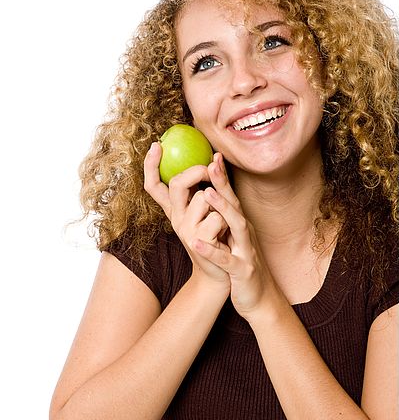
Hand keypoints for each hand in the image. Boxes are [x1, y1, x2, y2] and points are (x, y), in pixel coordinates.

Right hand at [143, 143, 229, 290]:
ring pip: (204, 199)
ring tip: (222, 225)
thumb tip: (213, 158)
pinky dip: (226, 223)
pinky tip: (225, 237)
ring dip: (220, 206)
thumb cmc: (218, 239)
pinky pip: (217, 217)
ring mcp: (185, 231)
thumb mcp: (210, 212)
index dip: (151, 166)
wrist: (222, 274)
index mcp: (176, 211)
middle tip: (208, 169)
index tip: (156, 145)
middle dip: (196, 172)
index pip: (154, 186)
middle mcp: (176, 220)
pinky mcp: (198, 242)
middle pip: (177, 185)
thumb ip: (208, 188)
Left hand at [192, 153, 278, 318]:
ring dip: (223, 209)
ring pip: (237, 226)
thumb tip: (211, 198)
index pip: (229, 198)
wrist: (259, 298)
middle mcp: (244, 234)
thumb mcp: (232, 241)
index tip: (213, 155)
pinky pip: (226, 259)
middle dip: (224, 184)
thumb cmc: (240, 267)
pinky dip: (212, 251)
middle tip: (212, 162)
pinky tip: (196, 244)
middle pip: (235, 204)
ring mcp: (246, 251)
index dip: (222, 177)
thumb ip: (224, 221)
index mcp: (238, 226)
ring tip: (207, 194)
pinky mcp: (242, 271)